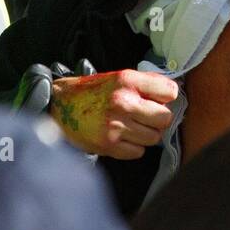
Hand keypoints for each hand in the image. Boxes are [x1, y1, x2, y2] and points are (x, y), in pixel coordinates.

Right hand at [48, 69, 176, 158]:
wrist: (58, 105)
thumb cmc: (91, 91)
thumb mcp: (117, 77)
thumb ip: (145, 83)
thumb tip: (171, 93)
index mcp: (127, 81)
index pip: (170, 92)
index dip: (166, 97)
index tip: (159, 100)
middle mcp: (123, 102)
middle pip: (165, 118)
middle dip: (158, 119)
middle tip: (146, 117)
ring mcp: (116, 125)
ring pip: (154, 138)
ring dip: (146, 134)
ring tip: (132, 127)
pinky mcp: (108, 144)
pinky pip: (138, 152)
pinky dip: (133, 147)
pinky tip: (122, 137)